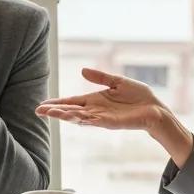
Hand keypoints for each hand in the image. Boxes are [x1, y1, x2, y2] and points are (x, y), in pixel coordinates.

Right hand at [36, 68, 163, 128]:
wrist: (155, 109)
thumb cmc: (139, 97)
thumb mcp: (117, 82)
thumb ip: (100, 77)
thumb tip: (81, 70)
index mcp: (94, 100)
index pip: (71, 102)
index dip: (57, 103)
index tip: (42, 105)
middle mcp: (95, 110)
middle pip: (70, 110)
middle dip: (54, 111)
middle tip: (38, 111)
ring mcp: (101, 118)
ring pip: (78, 117)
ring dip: (64, 116)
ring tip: (49, 114)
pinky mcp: (111, 123)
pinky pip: (93, 121)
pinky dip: (82, 120)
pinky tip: (72, 118)